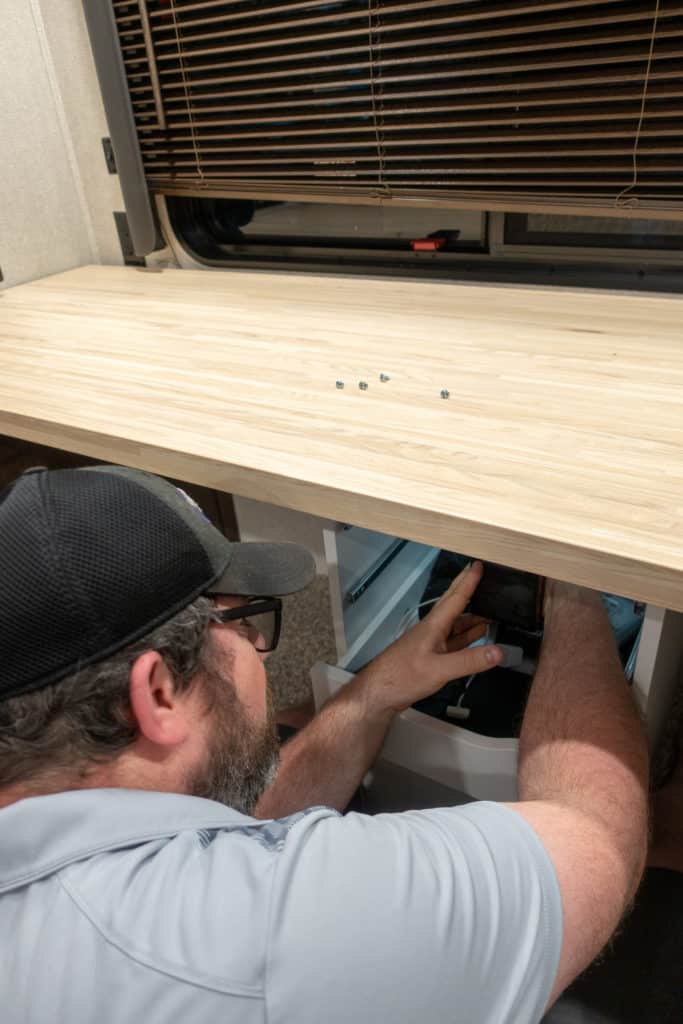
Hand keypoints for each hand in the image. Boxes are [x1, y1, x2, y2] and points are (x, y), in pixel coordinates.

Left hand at [358, 561, 503, 714]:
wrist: (379, 692)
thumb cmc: (404, 676)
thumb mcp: (439, 669)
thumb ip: (469, 661)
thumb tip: (500, 652)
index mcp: (434, 625)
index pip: (455, 598)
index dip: (468, 581)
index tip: (479, 563)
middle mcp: (434, 629)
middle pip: (454, 605)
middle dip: (467, 589)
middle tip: (481, 575)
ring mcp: (432, 643)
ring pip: (456, 624)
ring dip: (472, 616)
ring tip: (491, 608)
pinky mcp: (432, 656)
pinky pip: (455, 640)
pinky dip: (468, 636)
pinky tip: (479, 635)